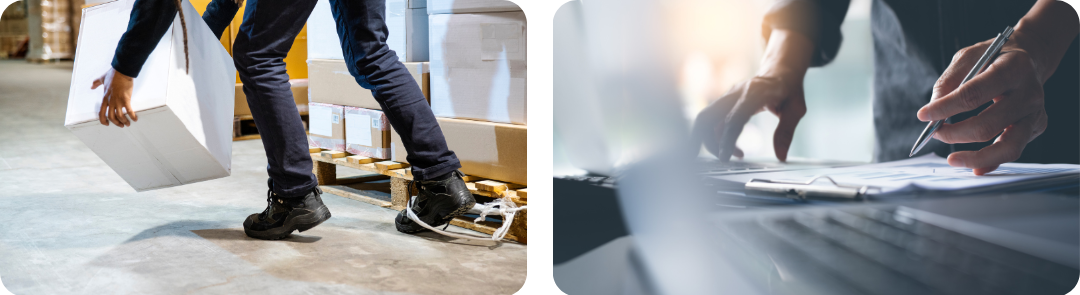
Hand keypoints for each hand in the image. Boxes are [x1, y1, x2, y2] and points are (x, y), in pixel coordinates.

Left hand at [91, 68, 137, 126]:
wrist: (121, 71)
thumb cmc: (113, 75)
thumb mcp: (102, 79)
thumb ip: (96, 83)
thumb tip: (91, 86)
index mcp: (105, 98)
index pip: (101, 113)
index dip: (103, 120)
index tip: (107, 124)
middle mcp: (110, 101)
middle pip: (111, 117)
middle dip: (116, 123)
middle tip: (121, 125)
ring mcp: (118, 100)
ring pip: (120, 115)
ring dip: (124, 121)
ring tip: (128, 123)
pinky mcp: (126, 99)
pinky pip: (129, 110)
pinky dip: (132, 116)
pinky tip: (135, 119)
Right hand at [693, 76, 805, 161]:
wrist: (780, 69)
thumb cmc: (788, 88)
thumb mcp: (796, 109)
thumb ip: (786, 131)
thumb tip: (781, 155)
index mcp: (754, 92)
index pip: (734, 119)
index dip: (727, 139)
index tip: (725, 158)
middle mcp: (736, 92)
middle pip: (707, 116)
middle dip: (699, 139)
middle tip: (696, 159)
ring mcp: (728, 96)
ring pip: (706, 119)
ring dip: (709, 140)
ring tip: (725, 156)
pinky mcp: (725, 102)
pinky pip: (713, 120)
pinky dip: (717, 136)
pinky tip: (732, 147)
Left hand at [918, 35, 1048, 174]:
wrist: (1030, 58)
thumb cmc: (995, 58)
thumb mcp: (969, 56)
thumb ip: (949, 80)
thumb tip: (933, 109)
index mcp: (1013, 68)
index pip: (973, 94)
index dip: (945, 108)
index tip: (923, 115)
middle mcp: (1030, 93)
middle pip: (987, 124)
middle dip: (954, 133)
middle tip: (935, 133)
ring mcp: (1035, 113)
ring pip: (1007, 146)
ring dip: (975, 156)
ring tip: (952, 159)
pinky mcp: (1035, 127)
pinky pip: (1013, 150)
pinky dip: (992, 162)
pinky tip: (974, 168)